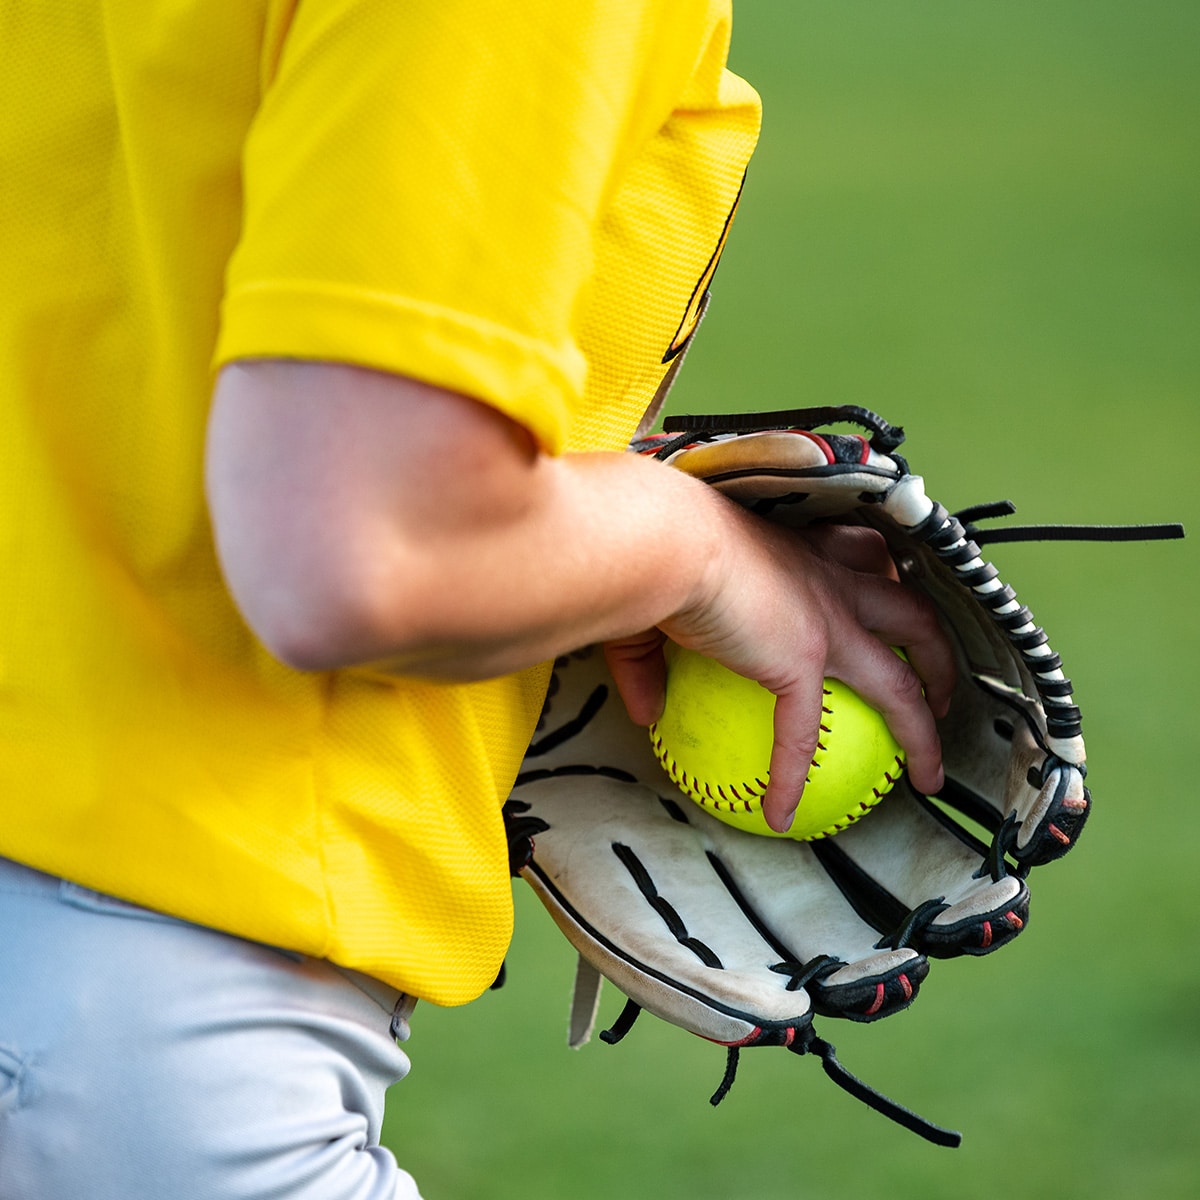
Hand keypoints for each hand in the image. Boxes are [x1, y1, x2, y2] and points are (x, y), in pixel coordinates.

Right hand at [604, 517, 955, 833]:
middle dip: (936, 649)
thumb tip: (644, 712)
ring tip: (927, 768)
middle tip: (940, 684)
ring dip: (924, 722)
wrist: (667, 541)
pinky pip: (803, 736)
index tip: (889, 594)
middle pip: (911, 612)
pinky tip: (780, 814)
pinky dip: (793, 778)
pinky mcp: (800, 661)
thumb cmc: (661, 548)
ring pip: (901, 677)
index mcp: (801, 553)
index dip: (885, 576)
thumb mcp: (661, 602)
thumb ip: (653, 659)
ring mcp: (824, 623)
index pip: (862, 556)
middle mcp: (827, 583)